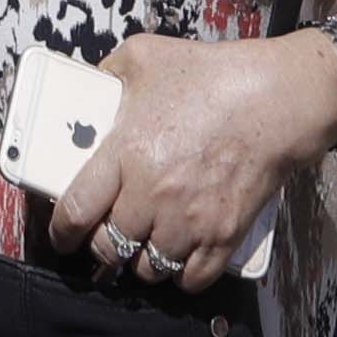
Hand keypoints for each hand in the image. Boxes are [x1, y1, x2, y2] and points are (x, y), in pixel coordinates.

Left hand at [51, 32, 336, 286]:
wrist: (274, 99)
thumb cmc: (209, 75)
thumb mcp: (144, 56)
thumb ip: (108, 72)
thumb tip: (89, 85)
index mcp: (125, 152)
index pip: (76, 211)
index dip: (62, 231)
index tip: (62, 235)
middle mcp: (152, 195)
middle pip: (109, 247)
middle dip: (101, 247)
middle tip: (105, 236)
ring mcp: (189, 221)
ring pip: (148, 269)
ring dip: (140, 261)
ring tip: (143, 244)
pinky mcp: (223, 236)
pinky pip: (191, 280)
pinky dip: (181, 276)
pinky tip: (178, 257)